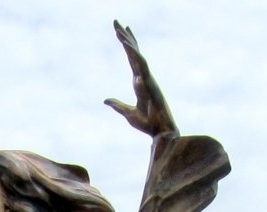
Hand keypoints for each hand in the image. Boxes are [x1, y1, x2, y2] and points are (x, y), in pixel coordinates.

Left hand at [103, 21, 177, 137]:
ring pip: (138, 59)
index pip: (131, 59)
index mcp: (140, 81)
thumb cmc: (148, 123)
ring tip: (119, 32)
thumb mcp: (128, 113)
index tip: (119, 30)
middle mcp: (145, 78)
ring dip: (129, 46)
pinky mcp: (152, 90)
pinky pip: (142, 74)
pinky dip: (135, 61)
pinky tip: (127, 51)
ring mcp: (149, 82)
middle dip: (126, 37)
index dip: (127, 44)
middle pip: (134, 53)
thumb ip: (117, 105)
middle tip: (116, 22)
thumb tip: (105, 100)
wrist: (160, 133)